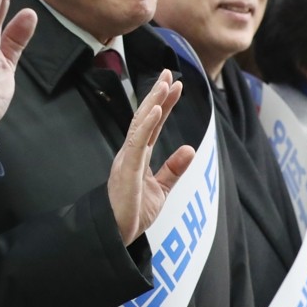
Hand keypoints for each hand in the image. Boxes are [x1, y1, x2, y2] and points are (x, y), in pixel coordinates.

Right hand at [107, 69, 196, 243]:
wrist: (118, 234)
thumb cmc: (133, 213)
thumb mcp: (162, 189)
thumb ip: (173, 168)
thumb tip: (189, 148)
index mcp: (138, 155)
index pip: (153, 124)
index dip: (165, 104)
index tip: (176, 84)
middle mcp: (131, 152)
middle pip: (146, 117)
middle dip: (158, 94)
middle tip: (169, 72)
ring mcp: (128, 158)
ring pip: (141, 124)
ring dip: (153, 102)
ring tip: (165, 83)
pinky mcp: (127, 168)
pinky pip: (137, 142)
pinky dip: (146, 124)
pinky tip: (155, 109)